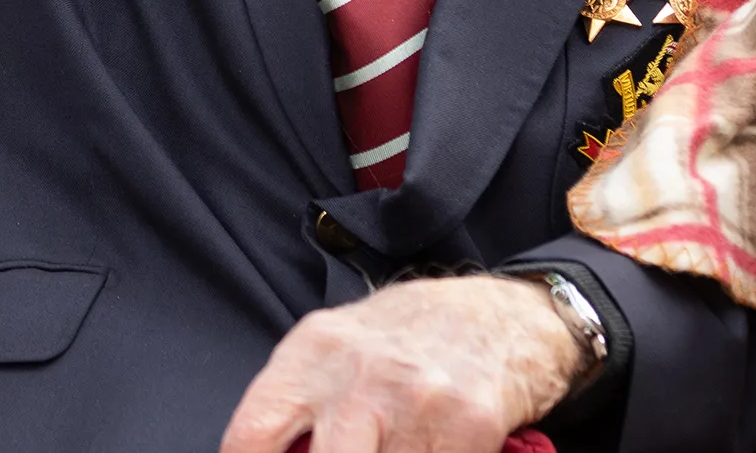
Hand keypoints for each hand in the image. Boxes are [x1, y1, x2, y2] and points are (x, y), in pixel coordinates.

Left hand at [220, 276, 586, 452]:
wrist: (504, 315)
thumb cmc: (411, 336)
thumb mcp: (341, 346)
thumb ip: (301, 400)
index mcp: (316, 349)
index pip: (251, 434)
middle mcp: (361, 373)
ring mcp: (416, 401)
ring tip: (394, 444)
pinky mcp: (469, 425)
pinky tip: (433, 447)